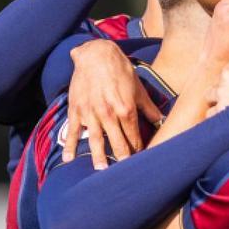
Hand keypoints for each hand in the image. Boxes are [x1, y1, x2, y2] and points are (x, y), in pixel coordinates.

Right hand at [64, 39, 162, 166]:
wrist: (96, 55)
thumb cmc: (120, 70)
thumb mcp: (138, 88)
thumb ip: (148, 107)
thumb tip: (160, 120)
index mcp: (126, 110)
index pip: (133, 136)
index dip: (137, 149)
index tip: (140, 160)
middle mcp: (108, 114)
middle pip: (117, 142)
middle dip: (122, 158)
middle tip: (124, 174)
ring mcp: (91, 113)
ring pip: (96, 140)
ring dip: (98, 157)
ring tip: (101, 171)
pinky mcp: (77, 110)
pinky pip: (73, 131)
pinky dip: (70, 145)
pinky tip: (68, 158)